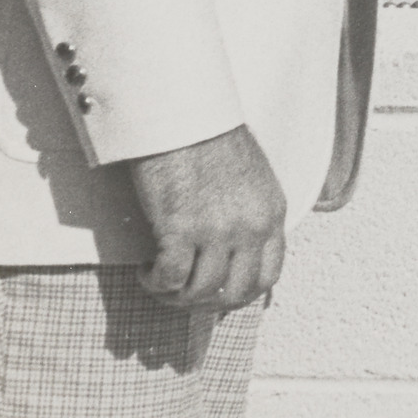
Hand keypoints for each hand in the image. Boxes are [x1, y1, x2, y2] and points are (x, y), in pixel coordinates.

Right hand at [128, 125, 286, 309]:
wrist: (182, 114)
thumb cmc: (209, 138)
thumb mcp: (250, 178)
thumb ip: (250, 213)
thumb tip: (237, 248)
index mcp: (271, 213)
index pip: (269, 274)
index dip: (241, 293)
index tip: (219, 294)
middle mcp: (251, 226)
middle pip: (237, 292)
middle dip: (208, 303)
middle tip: (184, 296)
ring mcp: (218, 230)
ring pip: (201, 290)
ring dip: (176, 296)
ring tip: (159, 282)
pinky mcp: (181, 229)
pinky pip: (171, 278)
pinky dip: (156, 283)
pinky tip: (145, 272)